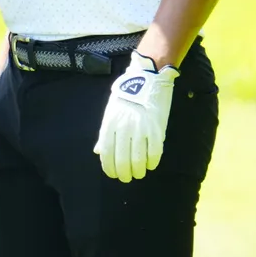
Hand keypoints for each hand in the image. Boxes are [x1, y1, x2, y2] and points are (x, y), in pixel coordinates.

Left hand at [93, 52, 178, 182]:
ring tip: (139, 173)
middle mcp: (124, 128)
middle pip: (122, 160)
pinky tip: (150, 165)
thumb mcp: (110, 112)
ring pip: (138, 160)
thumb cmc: (126, 95)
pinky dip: (152, 163)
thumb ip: (105, 133)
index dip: (109, 168)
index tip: (113, 175)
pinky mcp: (157, 129)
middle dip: (124, 174)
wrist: (146, 78)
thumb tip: (99, 151)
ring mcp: (141, 129)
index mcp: (110, 124)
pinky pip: (155, 153)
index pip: (107, 153)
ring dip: (138, 171)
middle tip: (127, 178)